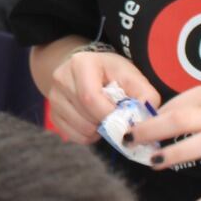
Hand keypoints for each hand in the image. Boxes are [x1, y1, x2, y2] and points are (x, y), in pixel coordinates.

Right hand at [45, 49, 160, 142]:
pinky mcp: (52, 114)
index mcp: (80, 64)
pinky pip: (72, 136)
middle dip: (107, 123)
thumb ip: (144, 93)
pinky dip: (88, 136)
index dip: (110, 115)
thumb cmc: (111, 72)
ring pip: (80, 129)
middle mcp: (61, 78)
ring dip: (99, 131)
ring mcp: (53, 97)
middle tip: (119, 118)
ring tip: (106, 117)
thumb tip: (148, 113)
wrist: (86, 70)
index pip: (91, 98)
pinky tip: (94, 122)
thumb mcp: (130, 74)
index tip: (125, 119)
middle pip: (85, 116)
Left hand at [129, 88, 200, 200]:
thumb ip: (183, 110)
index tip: (129, 130)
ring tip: (152, 162)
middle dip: (149, 131)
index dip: (147, 120)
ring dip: (172, 153)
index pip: (170, 107)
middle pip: (179, 119)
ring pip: (198, 144)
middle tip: (127, 141)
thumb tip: (148, 125)